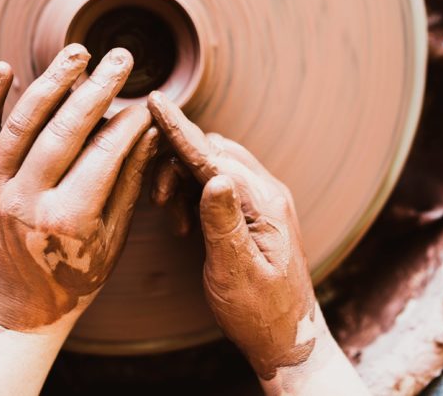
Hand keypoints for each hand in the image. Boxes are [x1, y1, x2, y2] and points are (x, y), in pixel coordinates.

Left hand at [0, 44, 158, 331]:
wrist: (16, 309)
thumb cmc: (74, 279)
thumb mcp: (112, 240)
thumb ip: (128, 183)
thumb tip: (149, 133)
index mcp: (67, 220)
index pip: (104, 154)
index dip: (128, 124)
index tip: (147, 102)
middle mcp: (27, 200)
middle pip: (64, 130)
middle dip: (97, 89)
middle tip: (122, 60)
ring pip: (22, 123)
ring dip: (51, 82)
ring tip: (79, 53)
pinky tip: (4, 67)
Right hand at [147, 92, 366, 394]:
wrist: (287, 340)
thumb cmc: (261, 313)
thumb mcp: (236, 272)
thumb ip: (223, 223)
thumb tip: (212, 176)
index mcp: (265, 204)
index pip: (213, 157)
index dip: (179, 130)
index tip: (155, 102)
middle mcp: (266, 193)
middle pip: (212, 152)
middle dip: (176, 162)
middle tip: (158, 200)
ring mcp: (261, 201)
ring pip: (212, 165)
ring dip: (182, 180)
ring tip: (172, 219)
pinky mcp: (252, 213)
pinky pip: (216, 183)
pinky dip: (192, 193)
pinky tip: (183, 223)